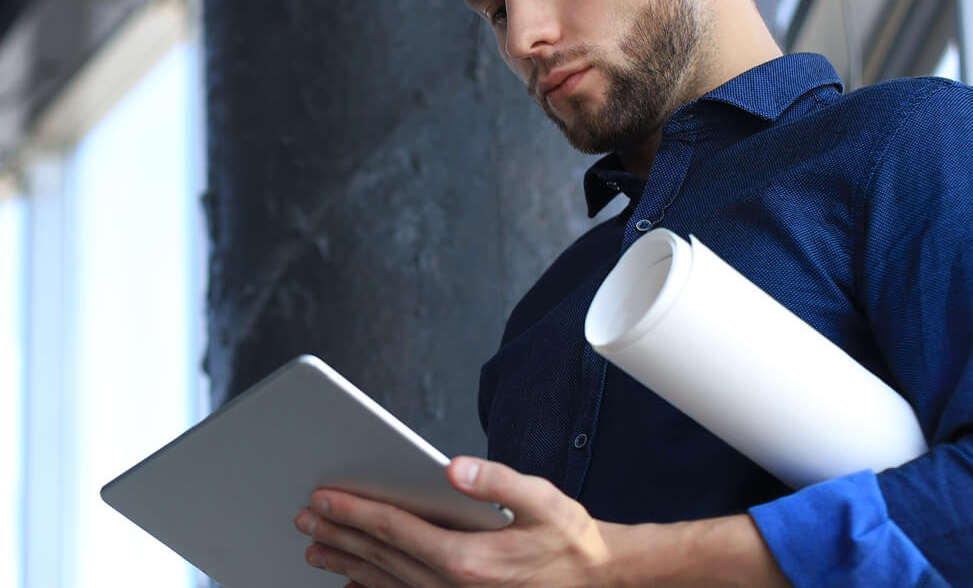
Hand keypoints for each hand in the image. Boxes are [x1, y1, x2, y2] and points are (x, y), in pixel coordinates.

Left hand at [293, 455, 615, 587]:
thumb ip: (495, 480)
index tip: (322, 497)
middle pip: (381, 557)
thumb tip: (452, 467)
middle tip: (303, 517)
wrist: (597, 584)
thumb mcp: (541, 499)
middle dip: (339, 535)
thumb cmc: (569, 538)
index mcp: (467, 558)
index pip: (395, 529)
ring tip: (314, 549)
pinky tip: (354, 583)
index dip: (355, 511)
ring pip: (386, 583)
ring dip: (347, 563)